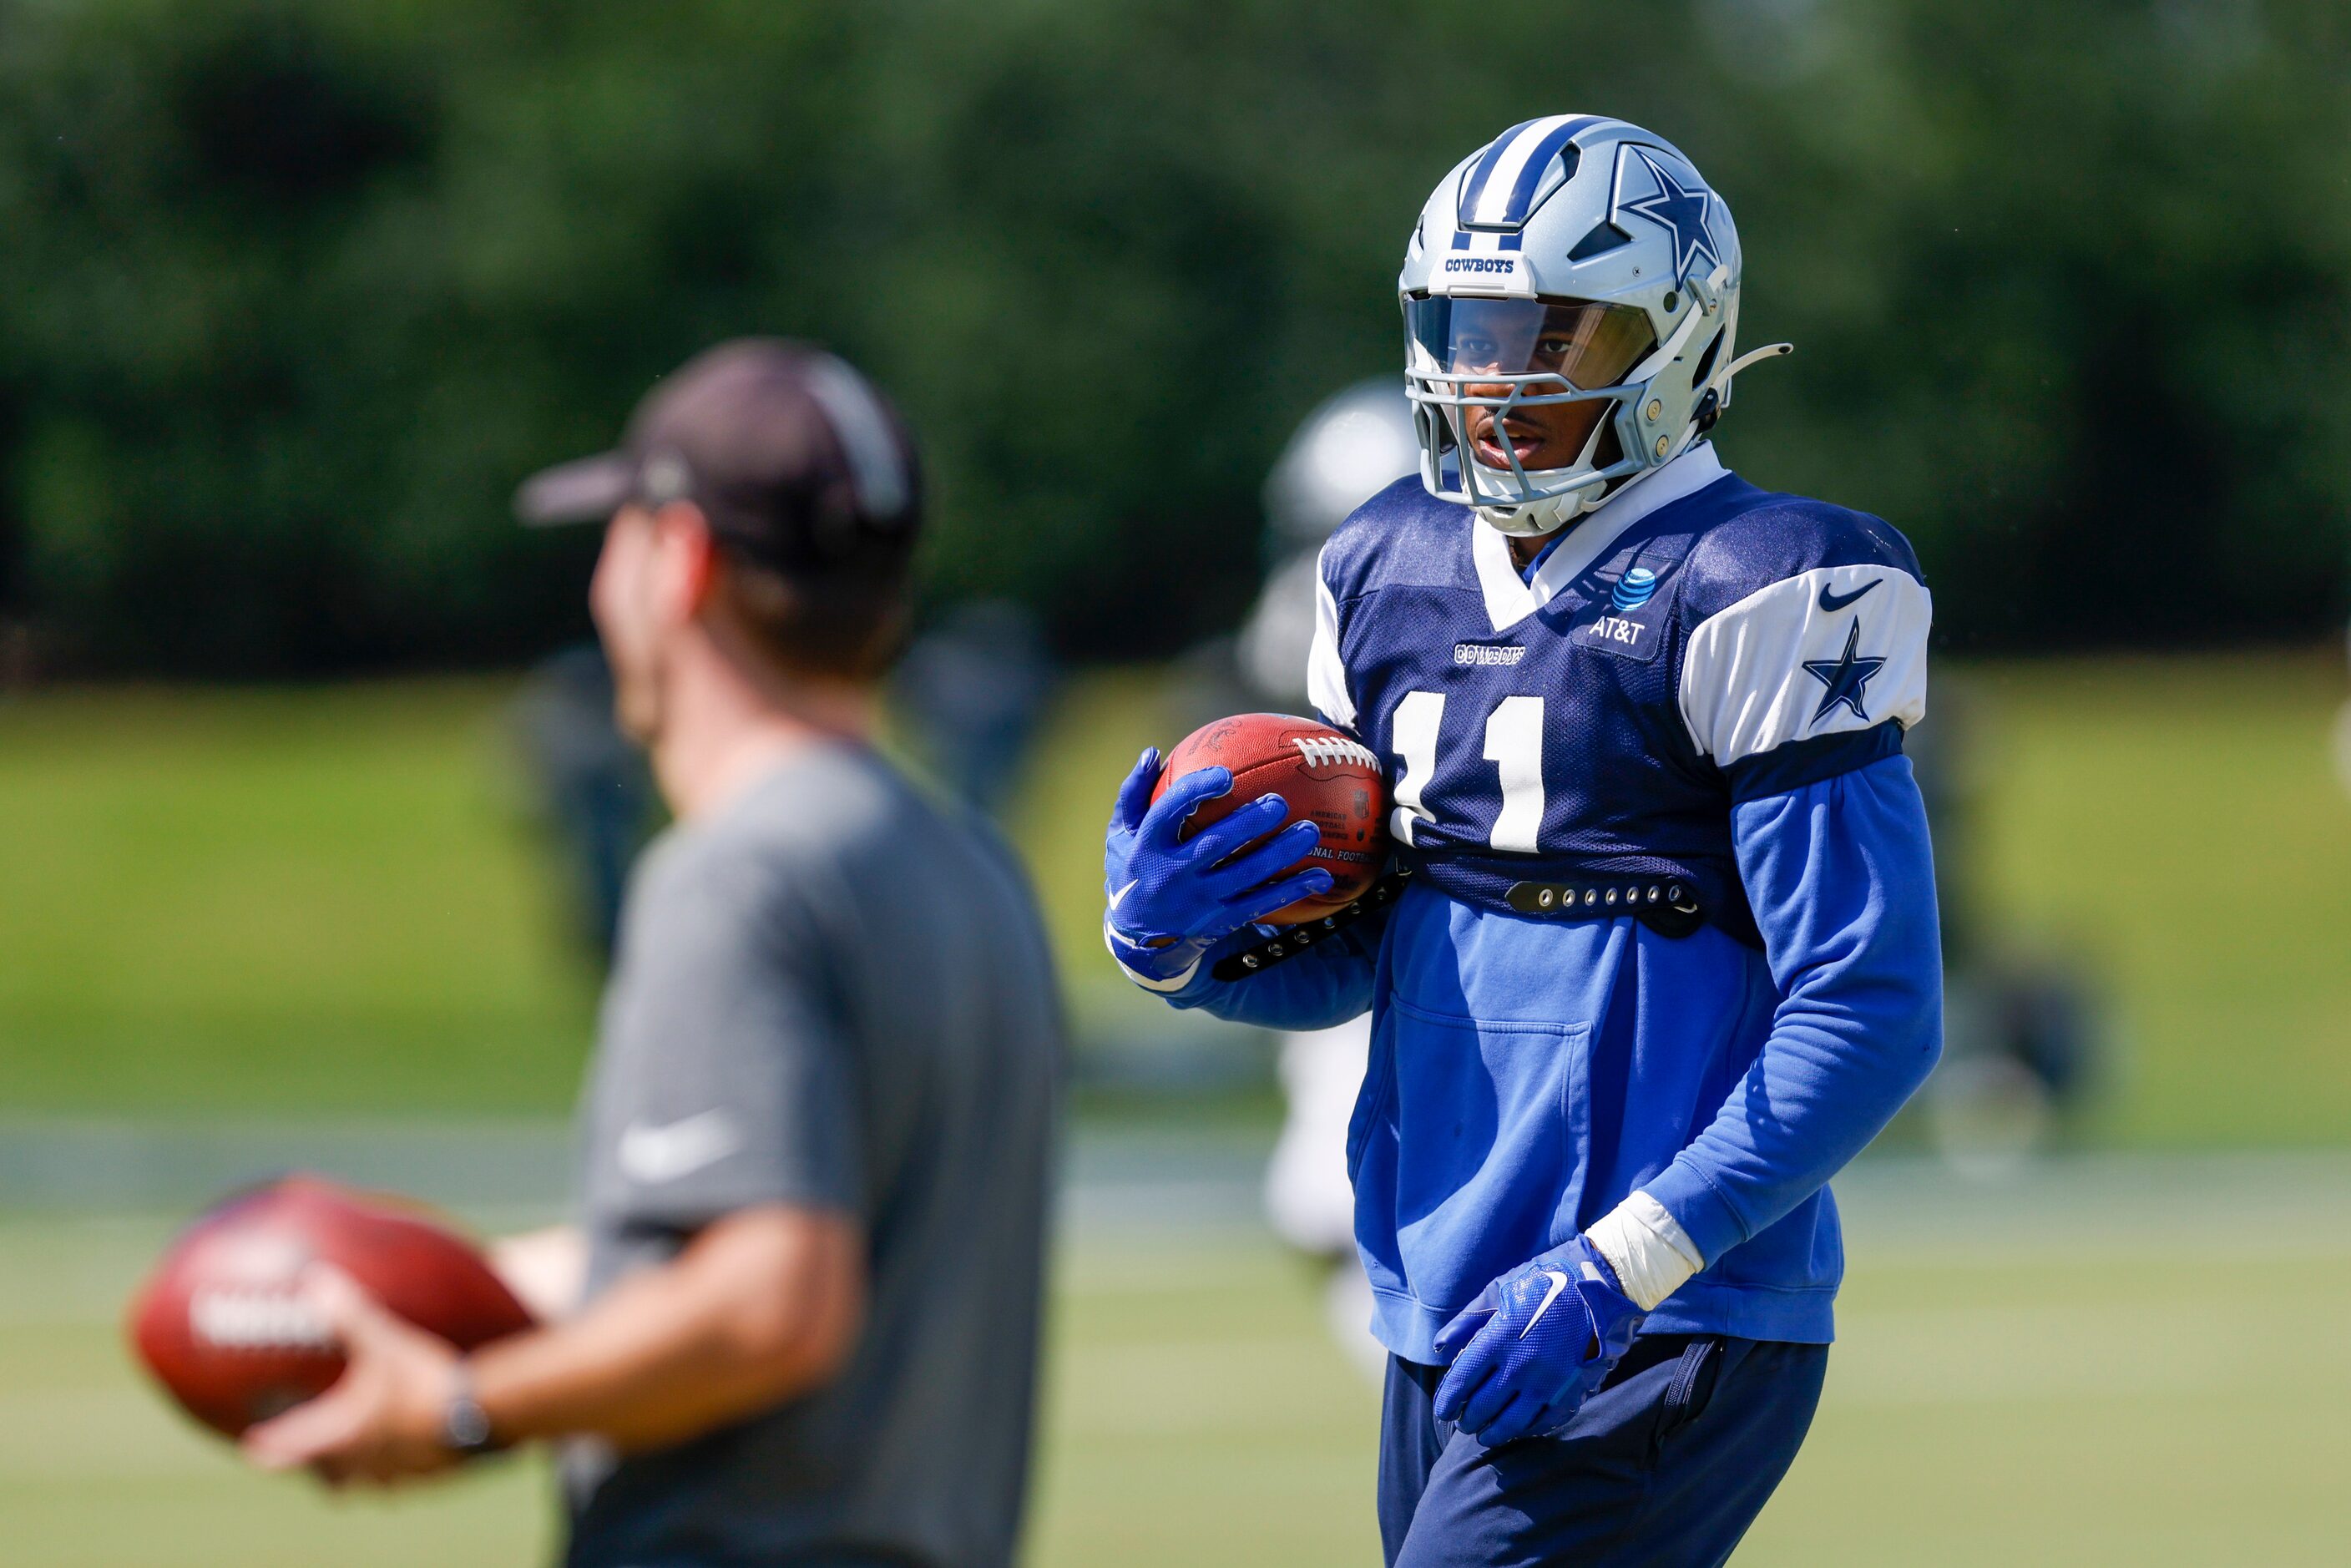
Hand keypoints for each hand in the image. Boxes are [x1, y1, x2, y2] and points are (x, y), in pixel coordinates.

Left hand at [241, 1265, 468, 1486]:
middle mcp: (366, 1458)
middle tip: (301, 1463)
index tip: (253, 1449)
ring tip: (352, 1469)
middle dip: (313, 1468)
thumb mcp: (383, 1342)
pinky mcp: (429, 1473)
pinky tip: (407, 1459)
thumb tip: (316, 1281)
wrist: (480, 1413)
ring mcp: (399, 1471)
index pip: (296, 1444)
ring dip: (355, 1475)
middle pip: (328, 1475)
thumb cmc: (423, 1381)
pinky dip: (397, 1471)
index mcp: (346, 1431)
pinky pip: (404, 1480)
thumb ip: (349, 1315)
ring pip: (366, 1483)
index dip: (272, 1446)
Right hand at [1102, 747, 1330, 983]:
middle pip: (1216, 844)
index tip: (1226, 775)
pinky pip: (1261, 904)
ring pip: (1246, 875)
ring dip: (1281, 853)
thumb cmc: (1131, 871)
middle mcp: (1172, 874)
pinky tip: (1321, 877)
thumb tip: (1153, 753)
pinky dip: (1292, 890)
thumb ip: (1134, 793)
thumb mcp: (1119, 835)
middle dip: (1251, 822)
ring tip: (1310, 831)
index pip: (1171, 811)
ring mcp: (1198, 901)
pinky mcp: (1219, 922)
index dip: (1198, 791)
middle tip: (1280, 802)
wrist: (1136, 940)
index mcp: (1148, 845)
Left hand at [1430, 1236, 1644, 1445]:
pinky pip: (1544, 1422)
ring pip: (1512, 1423)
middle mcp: (1521, 1366)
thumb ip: (1467, 1322)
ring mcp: (1548, 1383)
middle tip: (1462, 1423)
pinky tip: (1518, 1430)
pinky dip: (1526, 1430)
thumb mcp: (1500, 1291)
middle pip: (1483, 1407)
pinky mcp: (1572, 1392)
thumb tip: (1441, 1347)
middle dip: (1468, 1420)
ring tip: (1485, 1435)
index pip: (1462, 1382)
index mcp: (1500, 1339)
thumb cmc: (1545, 1283)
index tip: (1443, 1411)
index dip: (1448, 1401)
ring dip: (1494, 1433)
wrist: (1602, 1287)